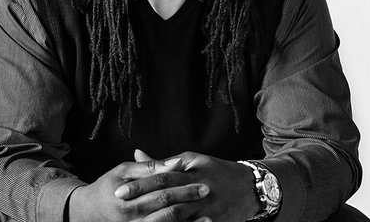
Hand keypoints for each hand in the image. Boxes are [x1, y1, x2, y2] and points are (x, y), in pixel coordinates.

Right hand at [68, 156, 209, 221]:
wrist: (90, 212)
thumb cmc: (108, 186)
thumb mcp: (123, 171)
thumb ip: (148, 167)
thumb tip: (175, 161)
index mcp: (127, 199)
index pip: (160, 190)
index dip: (182, 186)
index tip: (202, 181)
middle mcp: (132, 219)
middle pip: (166, 209)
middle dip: (188, 201)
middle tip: (207, 192)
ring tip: (209, 218)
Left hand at [115, 150, 260, 221]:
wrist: (250, 187)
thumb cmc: (216, 171)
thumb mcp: (192, 161)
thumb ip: (163, 162)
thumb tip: (136, 154)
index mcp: (191, 169)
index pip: (161, 176)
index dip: (140, 184)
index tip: (119, 190)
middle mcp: (197, 186)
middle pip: (166, 196)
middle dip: (142, 201)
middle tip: (120, 204)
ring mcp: (206, 207)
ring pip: (177, 215)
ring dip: (155, 219)